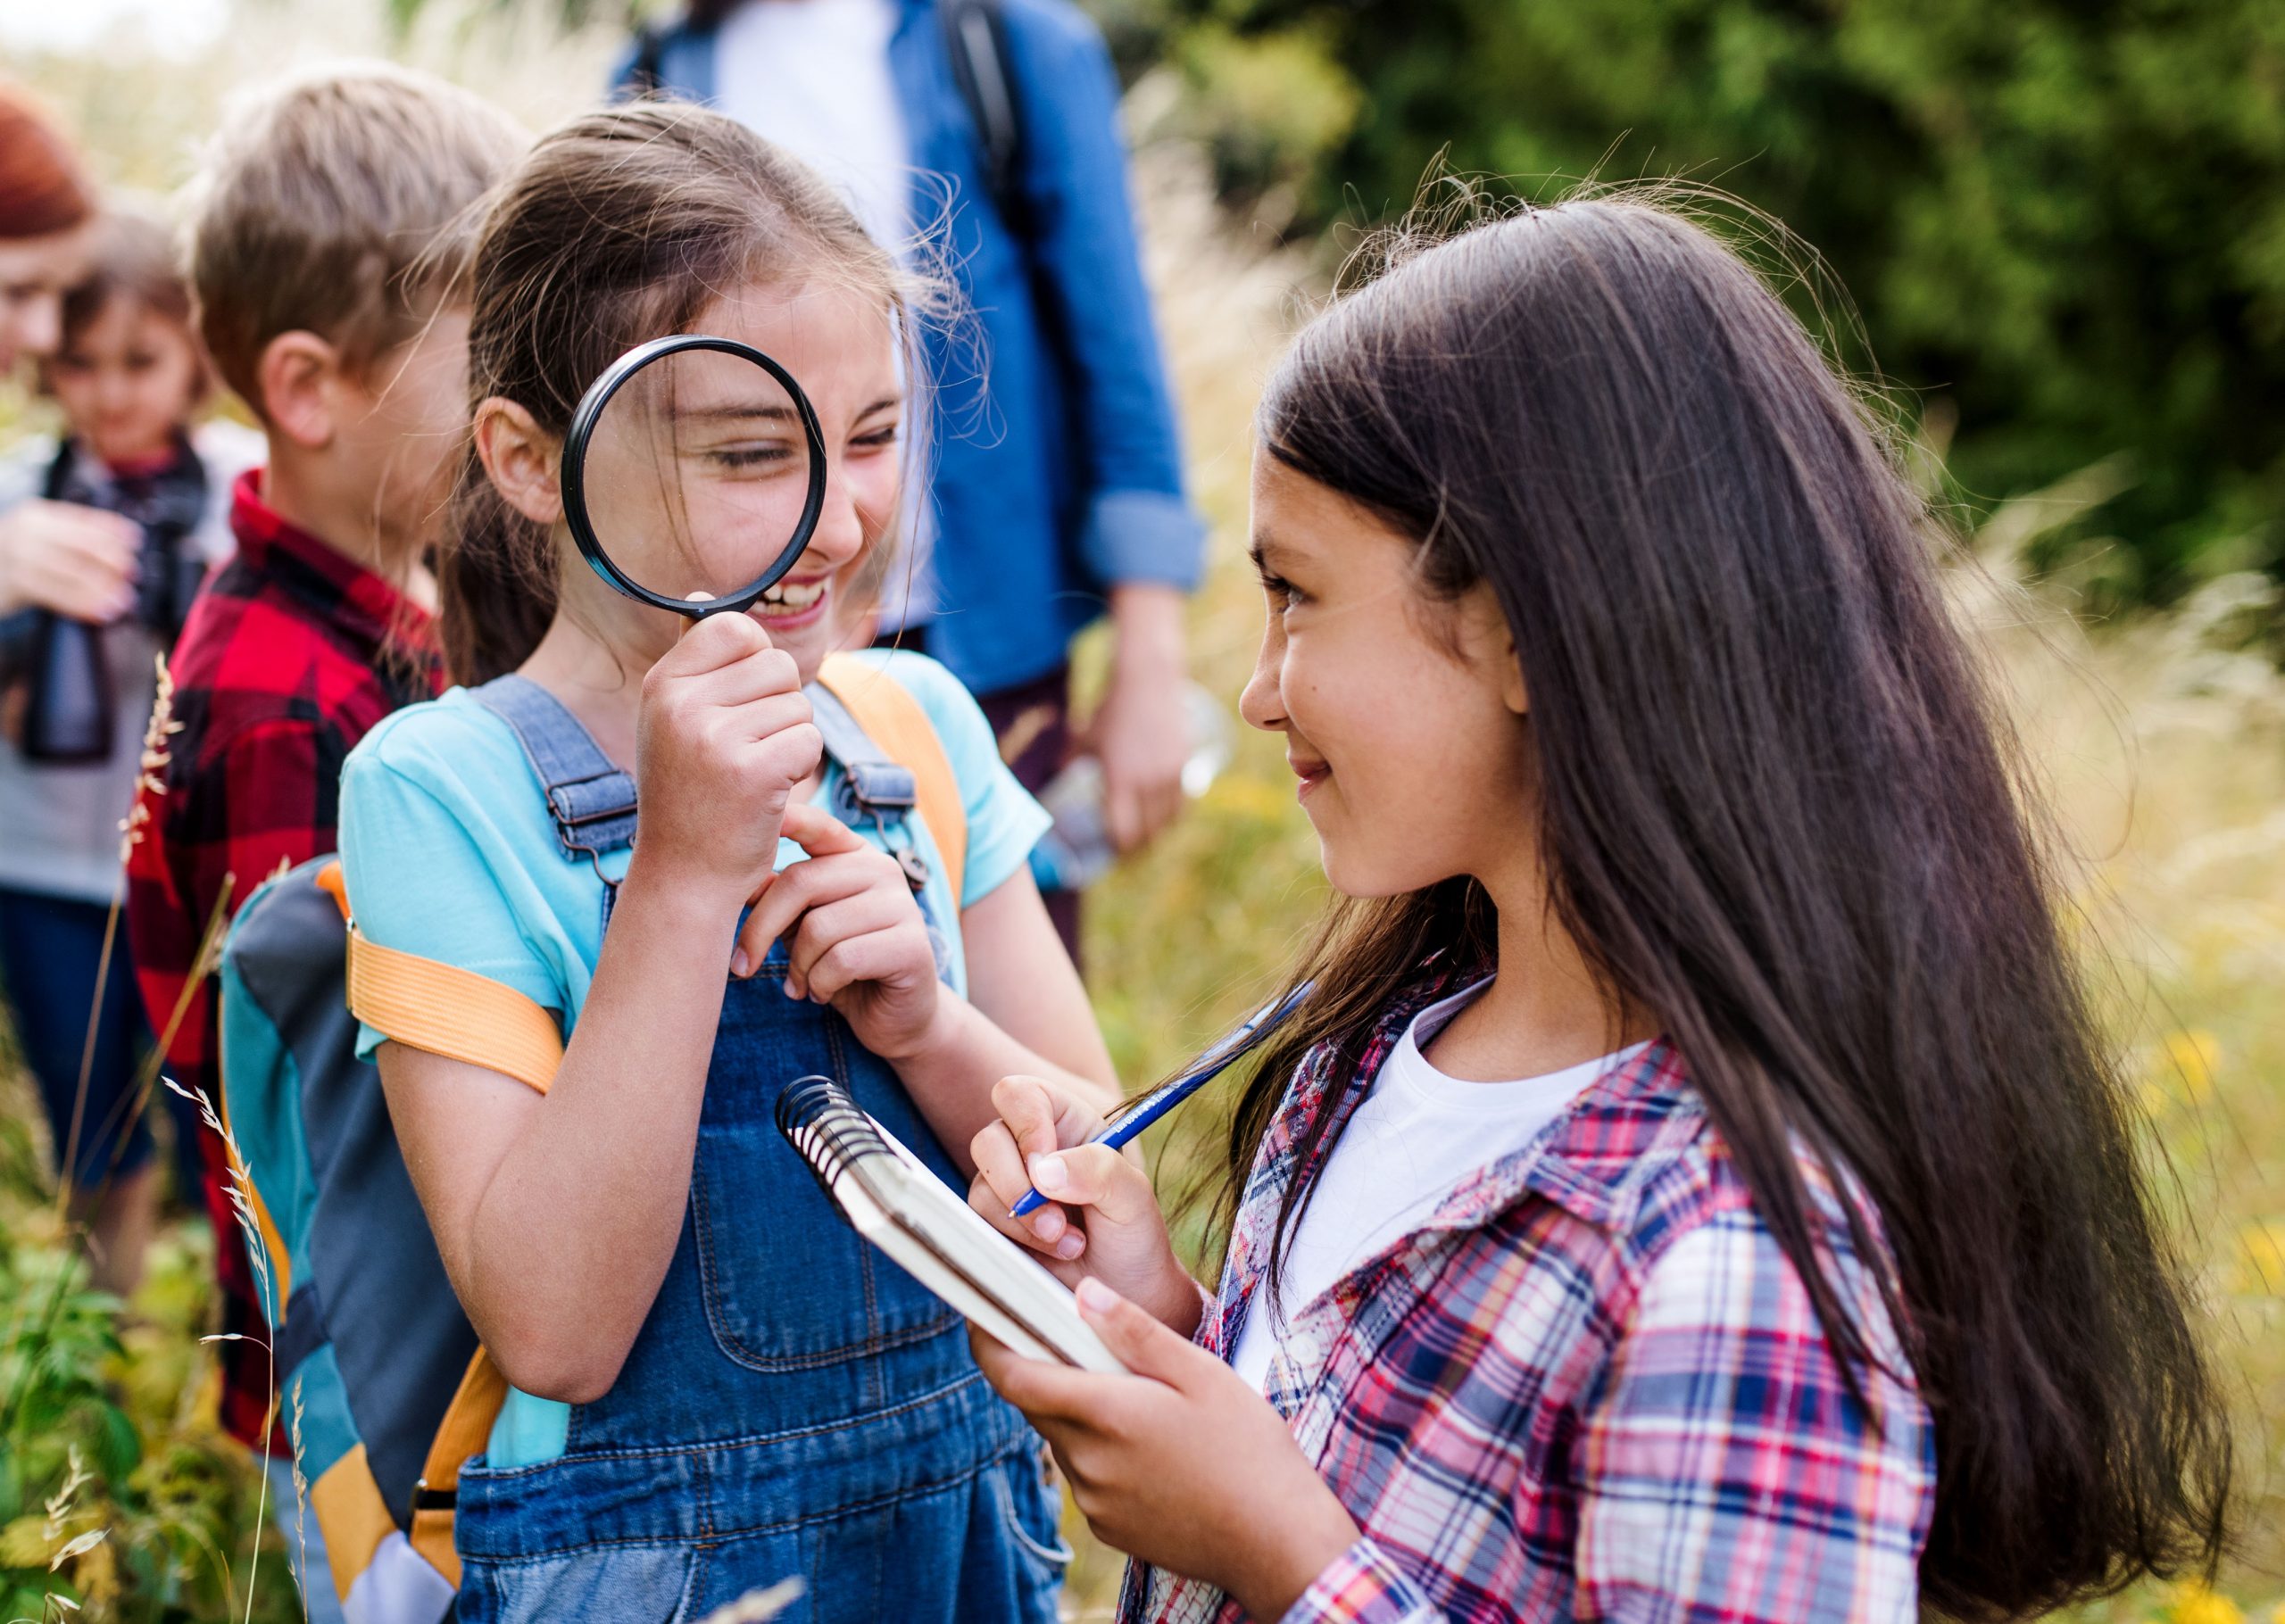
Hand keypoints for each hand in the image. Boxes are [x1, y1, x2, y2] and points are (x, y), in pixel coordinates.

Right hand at [0, 500, 139, 620]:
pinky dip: (83, 603)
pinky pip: (57, 594)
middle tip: (133, 573)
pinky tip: (101, 611)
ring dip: (103, 587)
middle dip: (113, 559)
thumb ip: (66, 539)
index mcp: (38, 515)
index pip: (83, 519)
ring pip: (73, 571)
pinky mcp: (15, 583)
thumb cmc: (9, 560)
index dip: (112, 528)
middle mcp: (28, 530)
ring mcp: (20, 555)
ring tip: (124, 599)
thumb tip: (116, 549)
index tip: (136, 539)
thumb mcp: (34, 539)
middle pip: (82, 544)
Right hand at [632, 611, 819, 903]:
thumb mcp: (675, 720)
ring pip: (798, 705)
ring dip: (791, 741)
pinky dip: (800, 768)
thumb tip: (705, 594)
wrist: (684, 874)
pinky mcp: (752, 771)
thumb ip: (695, 661)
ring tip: (753, 774)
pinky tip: (768, 793)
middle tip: (748, 751)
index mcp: (662, 684)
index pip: (735, 627)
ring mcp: (713, 737)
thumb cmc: (689, 792)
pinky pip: (808, 741)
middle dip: (780, 707)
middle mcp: (681, 704)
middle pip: (778, 665)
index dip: (756, 663)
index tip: (741, 704)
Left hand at [735, 801, 940, 1056]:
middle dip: (760, 929)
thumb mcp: (802, 926)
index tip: (755, 815)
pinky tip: (822, 993)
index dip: (788, 818)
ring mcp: (902, 905)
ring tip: (800, 985)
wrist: (896, 1017)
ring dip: (797, 967)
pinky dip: (820, 984)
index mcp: (855, 856)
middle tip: (743, 966)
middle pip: (800, 882)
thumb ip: (778, 898)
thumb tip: (733, 877)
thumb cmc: (842, 966)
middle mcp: (883, 869)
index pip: (817, 826)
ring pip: (819, 928)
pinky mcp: (911, 945)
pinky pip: (842, 959)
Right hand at [967, 1073, 1200, 1334]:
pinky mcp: (994, 1225)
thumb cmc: (1133, 1235)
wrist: (1125, 1292)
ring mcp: (1007, 1186)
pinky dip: (1016, 1242)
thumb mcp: (1132, 1197)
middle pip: (988, 1140)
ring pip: (980, 1188)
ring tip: (1070, 1243)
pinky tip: (1053, 1253)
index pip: (1019, 1095)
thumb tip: (1043, 1170)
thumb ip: (1097, 1170)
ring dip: (1024, 1222)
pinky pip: (978, 1225)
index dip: (1025, 1125)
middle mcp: (1029, 1149)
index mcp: (1064, 1122)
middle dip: (1018, 1186)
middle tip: (1057, 1220)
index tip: (1046, 1166)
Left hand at [971, 1280, 1360, 1619]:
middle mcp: (1086, 1462)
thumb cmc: (1247, 1450)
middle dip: (1052, 1369)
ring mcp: (1095, 1501)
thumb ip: (1135, 1332)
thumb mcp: (1200, 1373)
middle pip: (1040, 1404)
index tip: (985, 1314)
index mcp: (1103, 1414)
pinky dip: (1103, 1452)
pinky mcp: (1109, 1527)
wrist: (1276, 1542)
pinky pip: (1088, 1476)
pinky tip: (1156, 1447)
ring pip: (1065, 1440)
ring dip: (1084, 1413)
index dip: (989, 1342)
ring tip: (1145, 1401)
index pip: (1013, 1376)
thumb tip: (1083, 1292)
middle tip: (1093, 1344)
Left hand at [1088, 584, 1188, 853]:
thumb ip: (1070, 759)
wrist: (1148, 680)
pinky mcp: (1185, 764)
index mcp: (1119, 780)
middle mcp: (1147, 782)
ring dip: (1157, 835)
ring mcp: (1170, 774)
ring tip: (1147, 840)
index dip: (1118, 848)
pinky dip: (1173, 816)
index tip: (1112, 852)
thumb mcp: (1084, 736)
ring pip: (1168, 821)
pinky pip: (1182, 803)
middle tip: (1129, 853)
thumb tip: (1058, 773)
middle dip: (1137, 847)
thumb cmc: (1111, 709)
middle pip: (1148, 833)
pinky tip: (1164, 819)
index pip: (1123, 831)